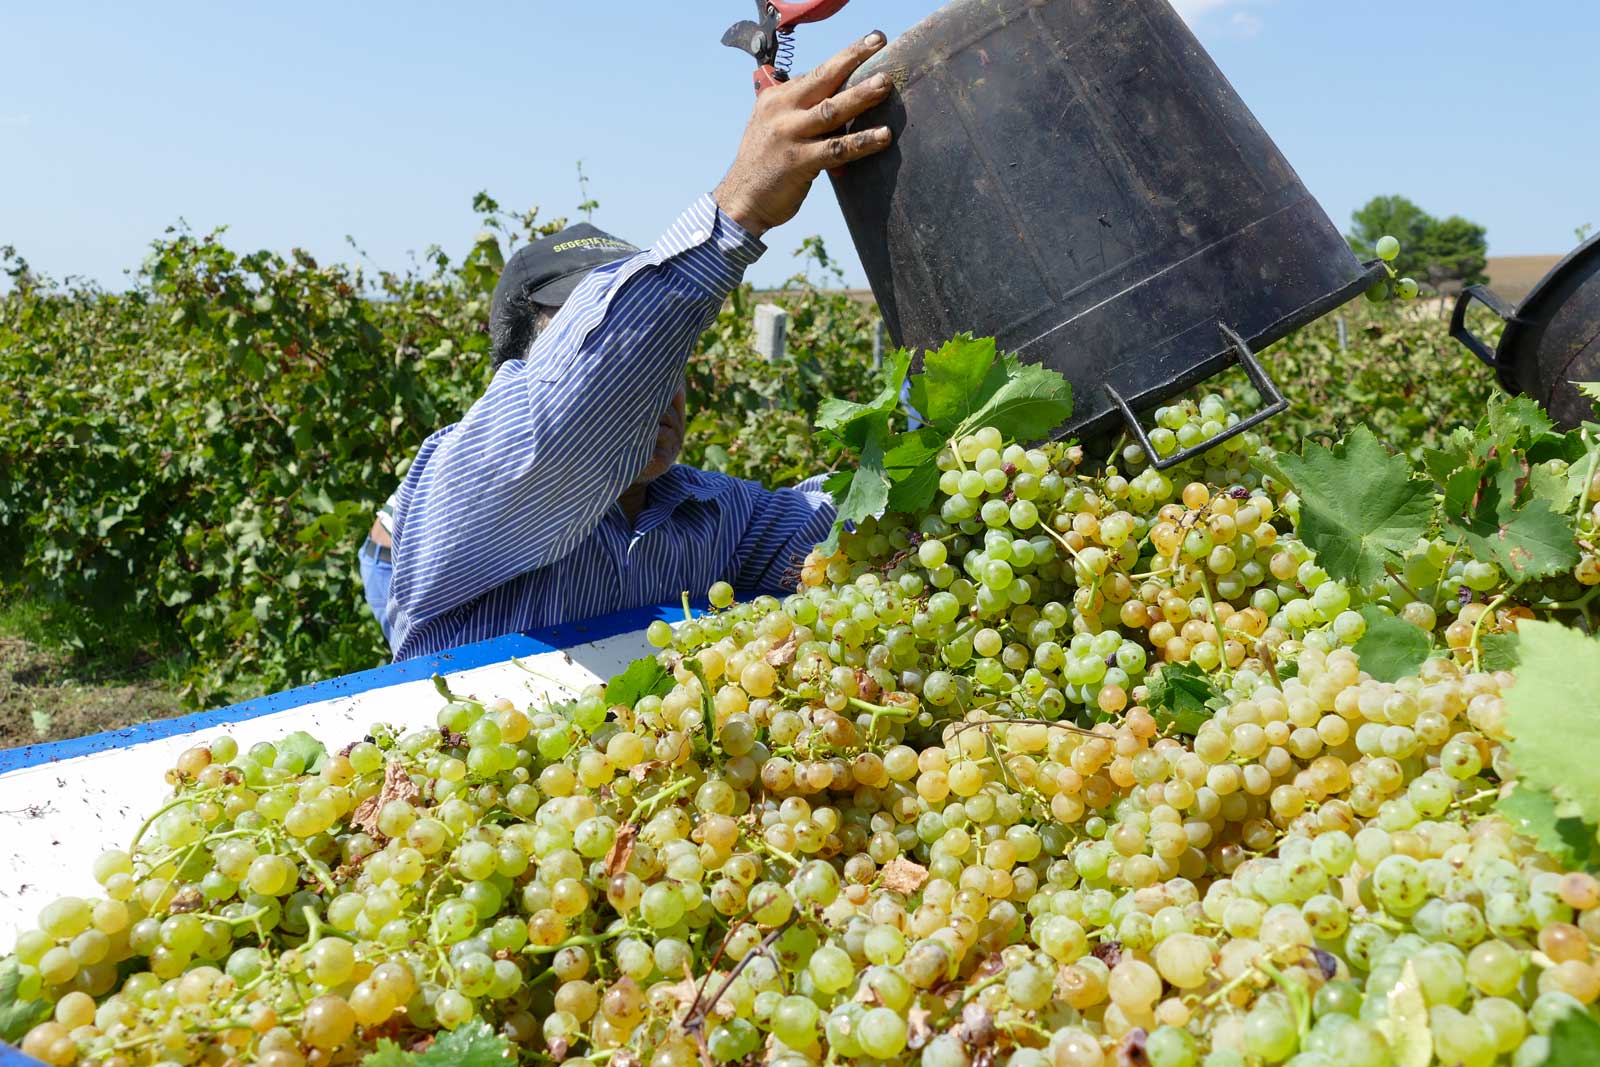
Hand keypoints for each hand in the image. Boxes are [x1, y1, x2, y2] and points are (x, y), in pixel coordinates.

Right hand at [714, 32, 894, 236]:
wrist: (741, 200)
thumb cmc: (764, 164)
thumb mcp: (772, 127)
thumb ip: (799, 111)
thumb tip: (835, 102)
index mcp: (775, 99)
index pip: (815, 73)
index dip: (844, 58)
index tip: (870, 43)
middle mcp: (780, 111)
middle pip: (822, 78)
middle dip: (852, 58)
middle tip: (878, 42)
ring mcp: (789, 135)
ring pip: (831, 110)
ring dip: (860, 96)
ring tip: (884, 85)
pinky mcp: (799, 162)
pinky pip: (836, 149)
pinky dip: (862, 142)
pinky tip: (883, 136)